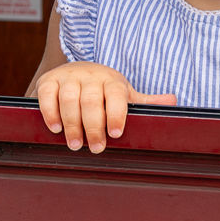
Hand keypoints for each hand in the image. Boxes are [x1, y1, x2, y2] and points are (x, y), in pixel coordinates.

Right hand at [32, 62, 176, 152]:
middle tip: (95, 148)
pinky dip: (50, 112)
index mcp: (112, 80)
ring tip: (75, 144)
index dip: (116, 114)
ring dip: (72, 123)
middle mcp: (91, 75)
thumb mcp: (125, 95)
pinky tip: (56, 128)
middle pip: (91, 100)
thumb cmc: (104, 90)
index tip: (116, 133)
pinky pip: (47, 95)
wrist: (76, 72)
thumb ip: (145, 101)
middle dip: (93, 126)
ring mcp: (69, 77)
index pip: (116, 94)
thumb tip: (172, 101)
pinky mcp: (48, 80)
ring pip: (69, 98)